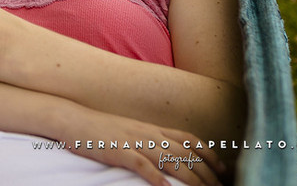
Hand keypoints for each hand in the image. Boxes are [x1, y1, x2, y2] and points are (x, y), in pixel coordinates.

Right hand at [57, 107, 226, 185]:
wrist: (73, 118)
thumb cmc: (101, 129)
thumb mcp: (131, 131)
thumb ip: (150, 140)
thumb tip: (169, 153)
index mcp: (152, 128)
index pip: (189, 139)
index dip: (209, 154)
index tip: (223, 169)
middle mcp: (147, 134)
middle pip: (185, 153)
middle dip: (206, 172)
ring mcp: (133, 142)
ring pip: (169, 159)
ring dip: (189, 177)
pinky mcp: (118, 151)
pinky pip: (140, 164)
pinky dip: (155, 176)